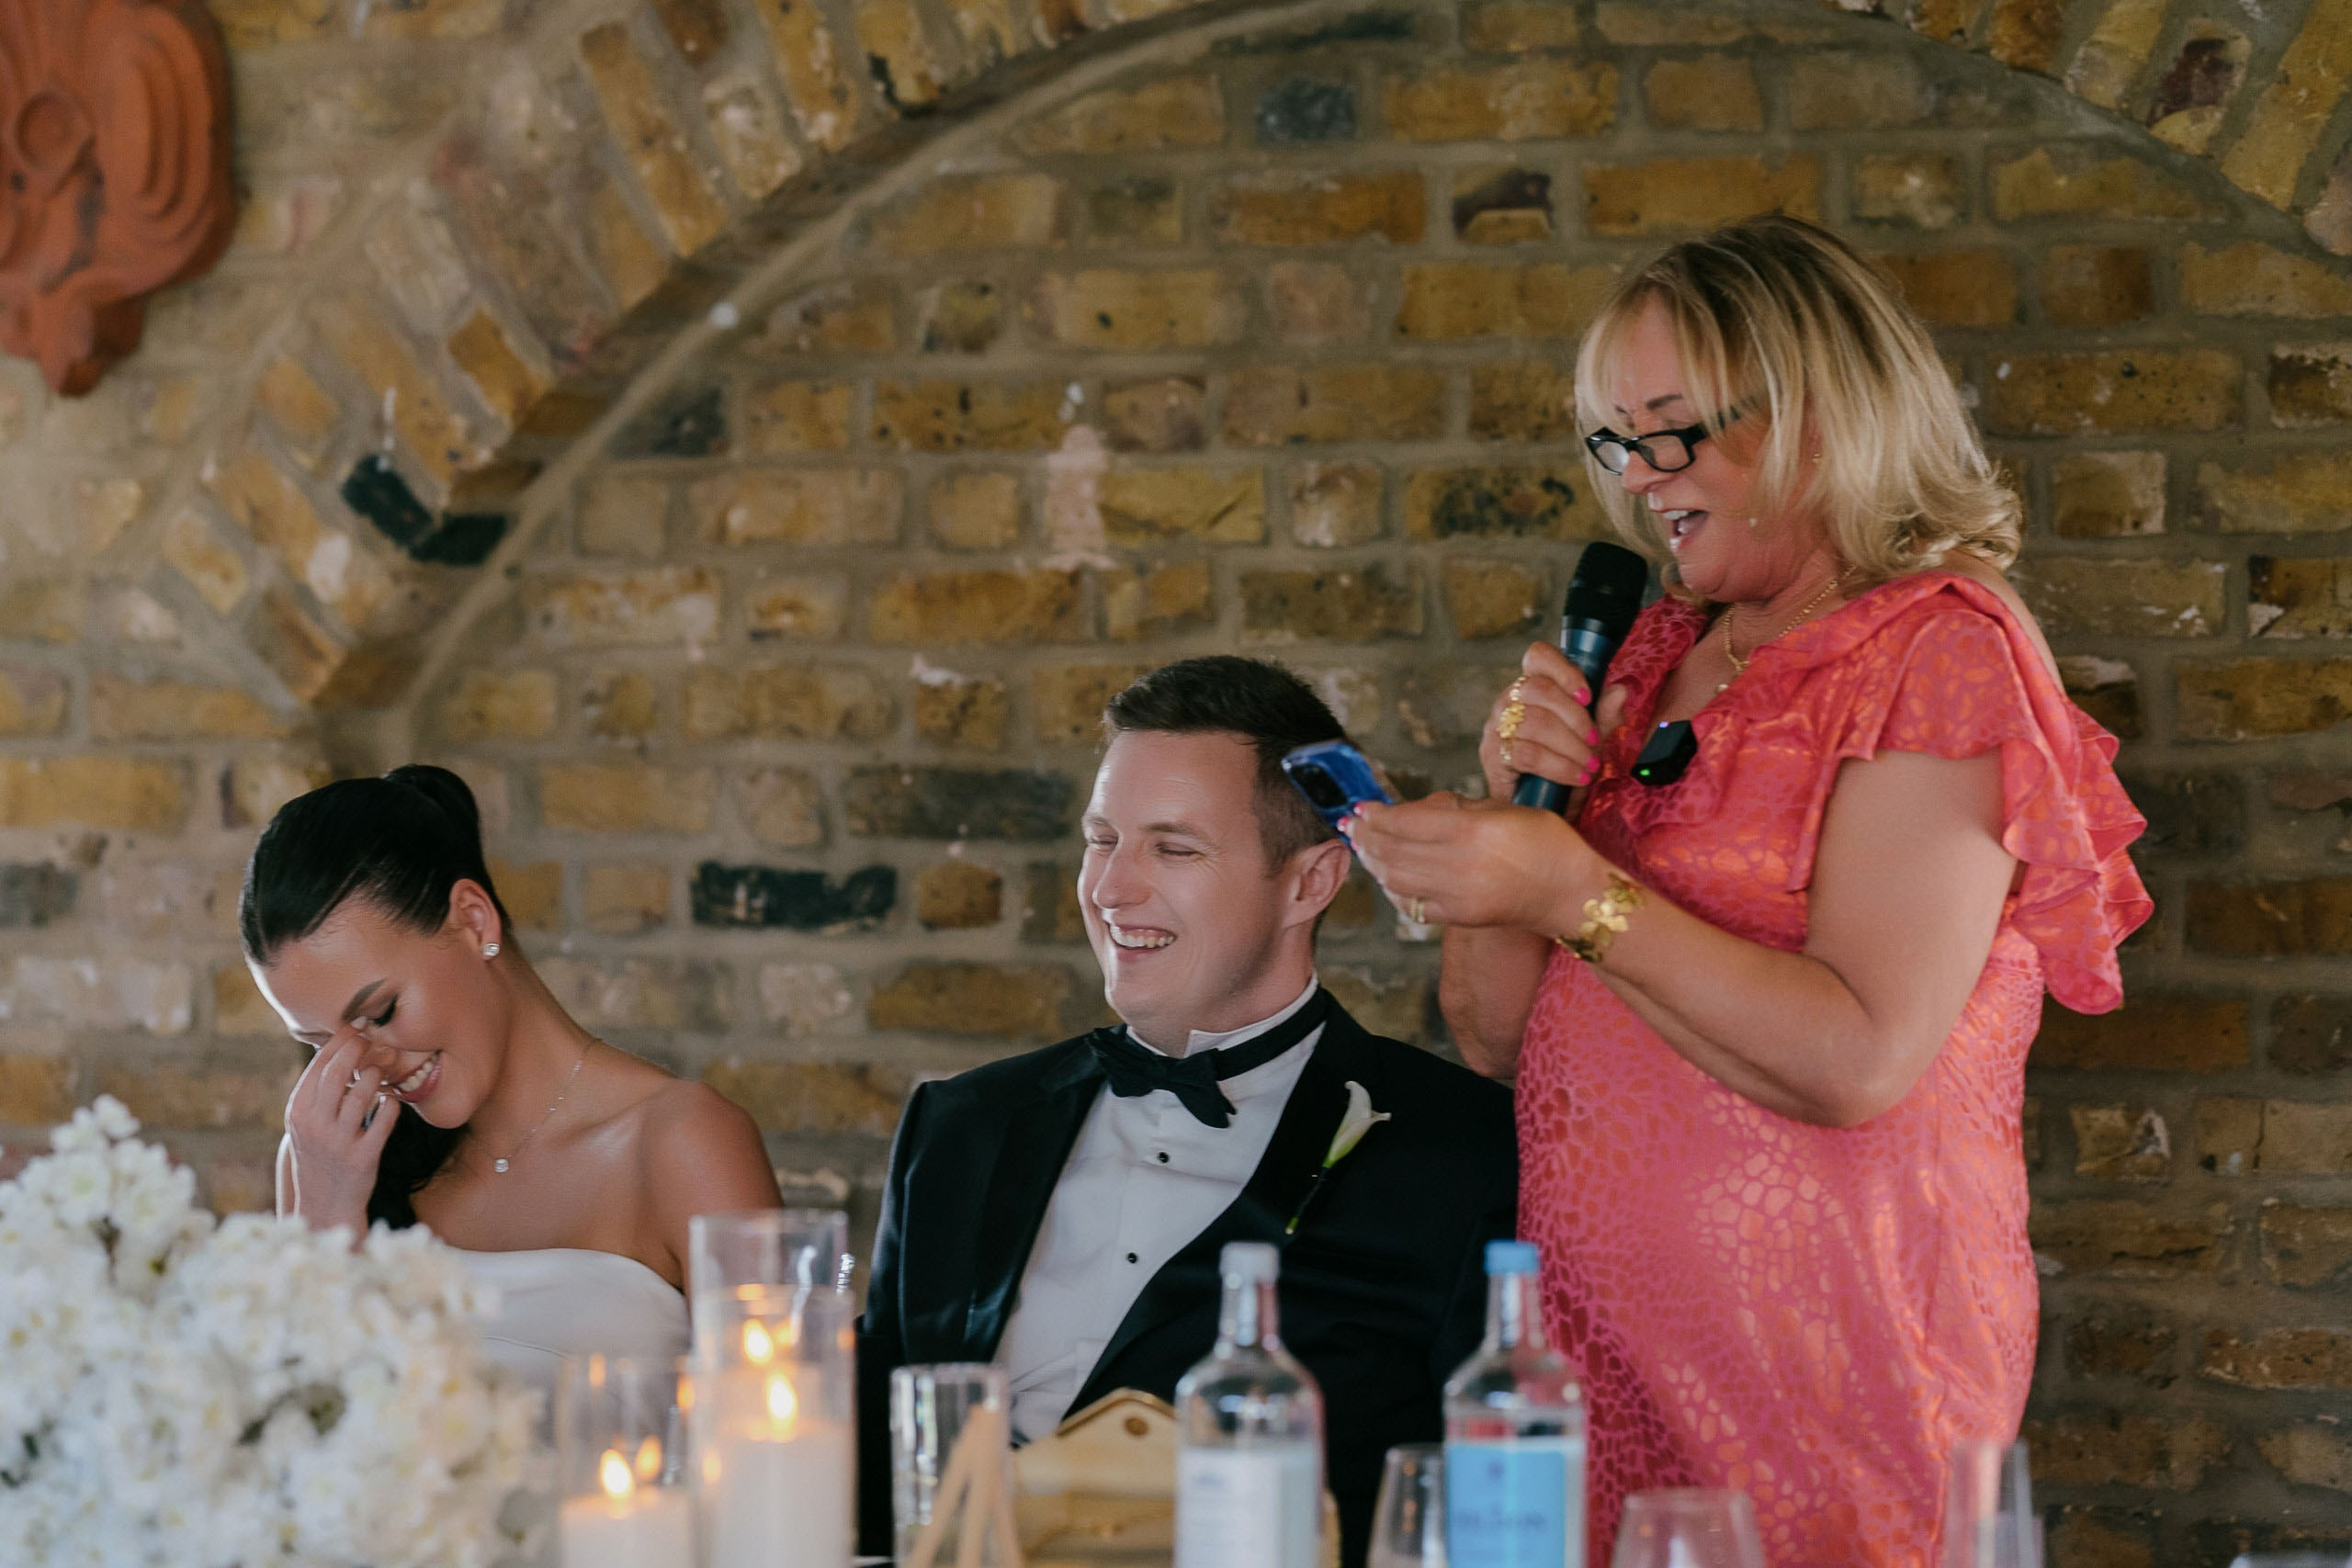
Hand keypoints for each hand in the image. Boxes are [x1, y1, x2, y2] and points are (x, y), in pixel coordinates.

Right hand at [283, 1030, 399, 1232]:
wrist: (325, 1205)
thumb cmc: (319, 1153)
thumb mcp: (306, 1123)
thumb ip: (318, 1090)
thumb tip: (335, 1045)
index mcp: (297, 1112)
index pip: (319, 1066)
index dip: (340, 1041)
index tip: (356, 1025)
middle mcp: (314, 1125)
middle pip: (338, 1073)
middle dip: (358, 1048)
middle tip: (374, 1037)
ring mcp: (338, 1142)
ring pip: (364, 1092)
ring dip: (377, 1074)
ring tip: (383, 1067)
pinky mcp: (363, 1156)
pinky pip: (385, 1118)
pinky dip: (391, 1103)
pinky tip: (391, 1098)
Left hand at [1344, 792, 1595, 931]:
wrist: (1570, 893)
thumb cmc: (1544, 841)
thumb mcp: (1503, 809)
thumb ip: (1456, 808)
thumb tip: (1413, 809)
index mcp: (1472, 831)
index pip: (1405, 822)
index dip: (1377, 815)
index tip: (1361, 808)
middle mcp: (1460, 866)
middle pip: (1393, 851)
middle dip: (1367, 837)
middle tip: (1353, 826)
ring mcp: (1457, 896)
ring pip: (1395, 878)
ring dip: (1374, 862)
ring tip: (1364, 848)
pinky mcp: (1458, 918)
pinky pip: (1411, 904)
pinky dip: (1393, 889)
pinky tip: (1387, 875)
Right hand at [1482, 642, 1629, 801]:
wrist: (1541, 811)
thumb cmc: (1564, 770)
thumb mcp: (1592, 742)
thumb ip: (1604, 717)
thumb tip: (1620, 691)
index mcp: (1531, 688)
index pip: (1537, 657)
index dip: (1563, 670)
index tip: (1587, 696)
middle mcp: (1508, 702)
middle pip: (1537, 688)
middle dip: (1575, 717)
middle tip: (1594, 741)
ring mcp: (1496, 728)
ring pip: (1534, 722)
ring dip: (1570, 746)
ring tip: (1589, 765)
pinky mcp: (1492, 756)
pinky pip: (1527, 753)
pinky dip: (1559, 765)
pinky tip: (1576, 776)